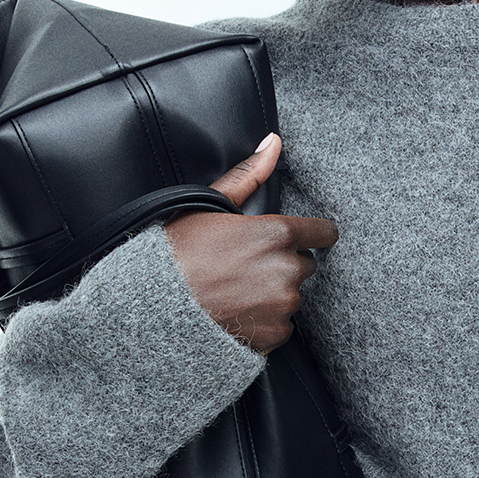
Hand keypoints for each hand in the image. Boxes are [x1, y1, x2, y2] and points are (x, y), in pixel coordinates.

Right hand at [163, 134, 337, 353]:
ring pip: (291, 294)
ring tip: (235, 291)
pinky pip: (281, 324)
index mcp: (277, 233)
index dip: (313, 235)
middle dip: (283, 263)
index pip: (324, 233)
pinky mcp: (275, 335)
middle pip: (305, 264)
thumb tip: (273, 142)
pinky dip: (265, 321)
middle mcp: (287, 269)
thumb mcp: (210, 205)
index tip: (301, 239)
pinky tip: (236, 312)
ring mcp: (283, 305)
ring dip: (273, 293)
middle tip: (245, 266)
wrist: (153, 310)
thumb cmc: (177, 254)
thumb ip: (249, 174)